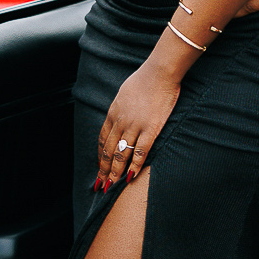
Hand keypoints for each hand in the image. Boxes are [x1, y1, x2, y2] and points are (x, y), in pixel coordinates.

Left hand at [96, 60, 179, 188]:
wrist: (159, 73)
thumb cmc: (144, 79)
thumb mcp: (124, 93)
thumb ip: (120, 107)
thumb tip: (119, 115)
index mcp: (113, 113)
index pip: (103, 139)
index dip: (100, 155)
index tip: (99, 166)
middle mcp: (120, 122)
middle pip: (109, 150)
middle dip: (103, 169)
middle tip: (100, 184)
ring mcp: (135, 126)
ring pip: (121, 154)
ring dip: (115, 172)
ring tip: (111, 186)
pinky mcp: (151, 129)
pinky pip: (140, 151)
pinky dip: (134, 166)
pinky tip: (131, 177)